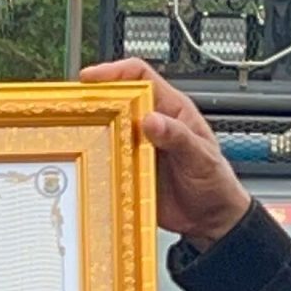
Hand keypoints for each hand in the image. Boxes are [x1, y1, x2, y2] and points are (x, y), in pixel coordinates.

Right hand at [80, 60, 250, 246]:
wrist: (211, 219)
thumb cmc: (215, 183)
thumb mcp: (201, 158)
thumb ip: (178, 138)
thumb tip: (151, 119)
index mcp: (172, 110)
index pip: (140, 76)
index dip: (115, 71)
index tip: (91, 78)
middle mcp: (153, 124)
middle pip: (116, 101)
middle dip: (95, 101)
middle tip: (75, 109)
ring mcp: (139, 147)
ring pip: (108, 130)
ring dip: (93, 132)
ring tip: (77, 136)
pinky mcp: (131, 169)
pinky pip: (108, 159)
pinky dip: (97, 160)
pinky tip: (90, 166)